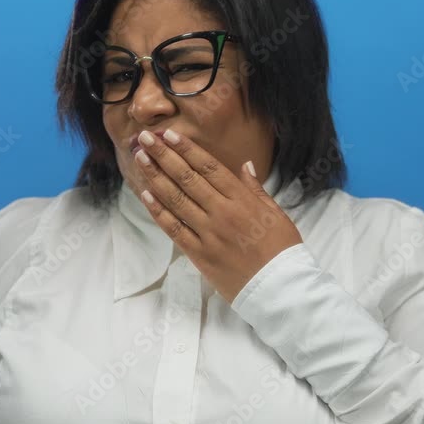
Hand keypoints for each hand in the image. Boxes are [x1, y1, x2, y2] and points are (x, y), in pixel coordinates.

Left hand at [133, 129, 303, 302]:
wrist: (280, 288)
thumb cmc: (282, 250)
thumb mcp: (276, 213)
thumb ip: (256, 189)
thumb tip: (245, 165)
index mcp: (242, 200)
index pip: (208, 167)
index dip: (187, 149)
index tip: (170, 134)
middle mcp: (222, 213)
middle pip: (187, 178)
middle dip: (164, 155)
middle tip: (145, 139)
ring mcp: (209, 234)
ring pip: (176, 200)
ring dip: (156, 177)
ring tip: (141, 159)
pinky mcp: (199, 255)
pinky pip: (174, 229)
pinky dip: (158, 212)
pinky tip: (146, 195)